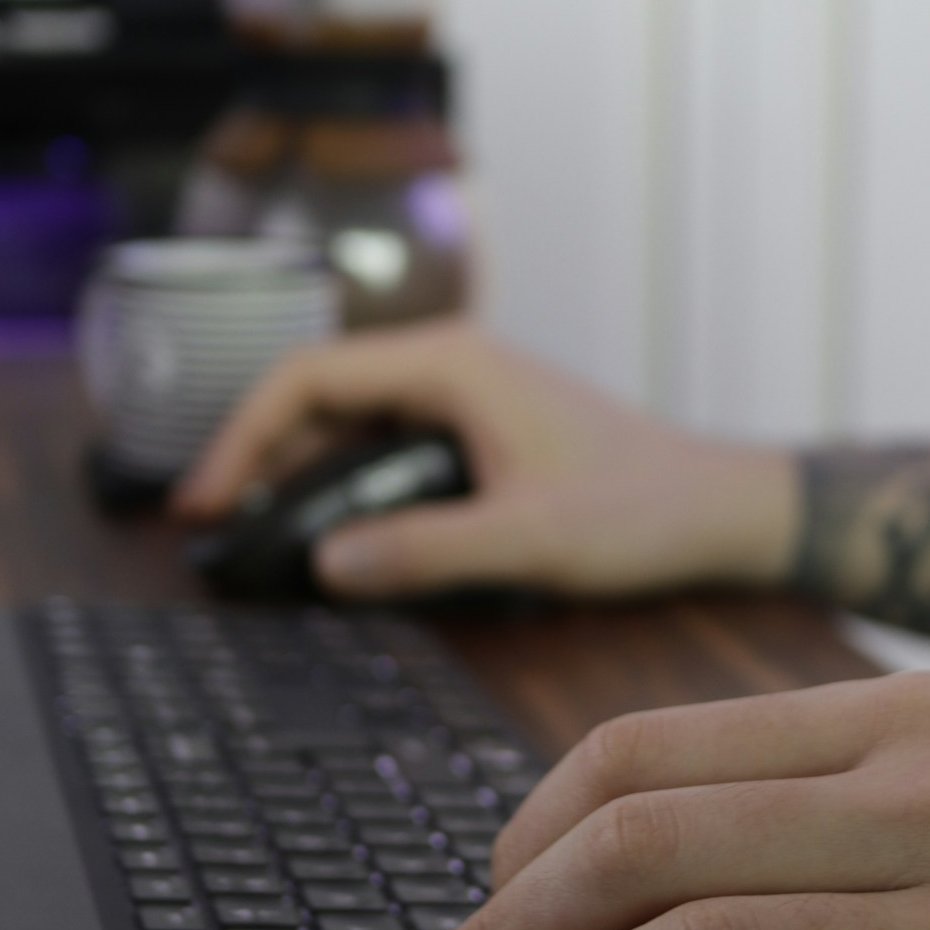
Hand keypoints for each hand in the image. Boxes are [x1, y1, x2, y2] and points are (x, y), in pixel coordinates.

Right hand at [172, 318, 796, 600]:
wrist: (725, 508)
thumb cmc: (646, 510)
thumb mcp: (532, 539)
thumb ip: (427, 551)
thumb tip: (325, 566)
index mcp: (453, 364)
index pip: (307, 377)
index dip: (240, 437)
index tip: (204, 504)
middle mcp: (453, 365)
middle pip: (317, 397)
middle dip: (255, 459)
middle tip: (209, 532)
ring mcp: (467, 397)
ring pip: (350, 425)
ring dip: (297, 476)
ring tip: (253, 542)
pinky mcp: (482, 433)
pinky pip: (387, 449)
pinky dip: (345, 488)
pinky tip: (330, 542)